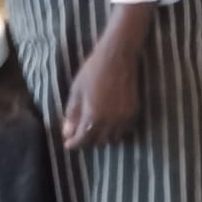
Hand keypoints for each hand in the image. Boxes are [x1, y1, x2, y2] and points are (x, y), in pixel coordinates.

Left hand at [61, 3, 154, 148]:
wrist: (117, 57)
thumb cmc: (92, 71)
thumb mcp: (77, 92)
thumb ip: (72, 114)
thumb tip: (67, 133)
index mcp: (94, 116)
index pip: (83, 139)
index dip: (74, 143)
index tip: (68, 144)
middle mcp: (111, 121)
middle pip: (98, 141)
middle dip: (87, 140)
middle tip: (79, 134)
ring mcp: (124, 118)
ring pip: (113, 138)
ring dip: (102, 137)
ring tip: (94, 129)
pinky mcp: (134, 112)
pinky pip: (124, 130)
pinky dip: (116, 131)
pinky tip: (108, 123)